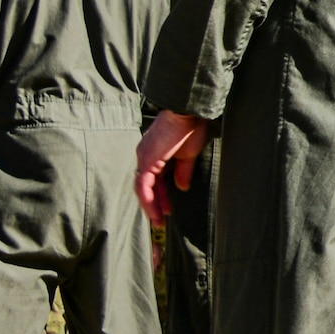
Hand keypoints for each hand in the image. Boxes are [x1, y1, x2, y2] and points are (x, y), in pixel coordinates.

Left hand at [134, 110, 208, 227]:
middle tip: (161, 221)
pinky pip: (144, 186)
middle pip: (146, 186)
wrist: (188, 112)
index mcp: (155, 153)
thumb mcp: (189, 154)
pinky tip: (156, 211)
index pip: (155, 180)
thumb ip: (183, 171)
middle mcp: (145, 156)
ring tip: (159, 221)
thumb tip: (181, 187)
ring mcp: (144, 158)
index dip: (161, 196)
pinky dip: (149, 200)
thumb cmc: (192, 127)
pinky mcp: (146, 161)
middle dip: (154, 204)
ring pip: (142, 188)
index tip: (168, 210)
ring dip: (151, 206)